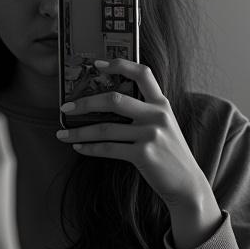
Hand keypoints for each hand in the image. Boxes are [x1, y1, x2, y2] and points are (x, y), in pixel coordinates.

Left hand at [55, 59, 205, 204]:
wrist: (187, 183)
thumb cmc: (169, 153)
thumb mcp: (163, 125)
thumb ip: (145, 112)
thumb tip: (106, 104)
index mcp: (161, 103)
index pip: (142, 73)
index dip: (119, 65)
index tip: (96, 64)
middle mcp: (157, 115)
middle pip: (114, 99)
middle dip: (85, 103)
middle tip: (66, 107)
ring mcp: (151, 134)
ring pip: (106, 128)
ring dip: (79, 132)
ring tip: (62, 134)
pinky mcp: (144, 154)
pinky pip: (109, 148)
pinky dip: (90, 148)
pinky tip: (79, 147)